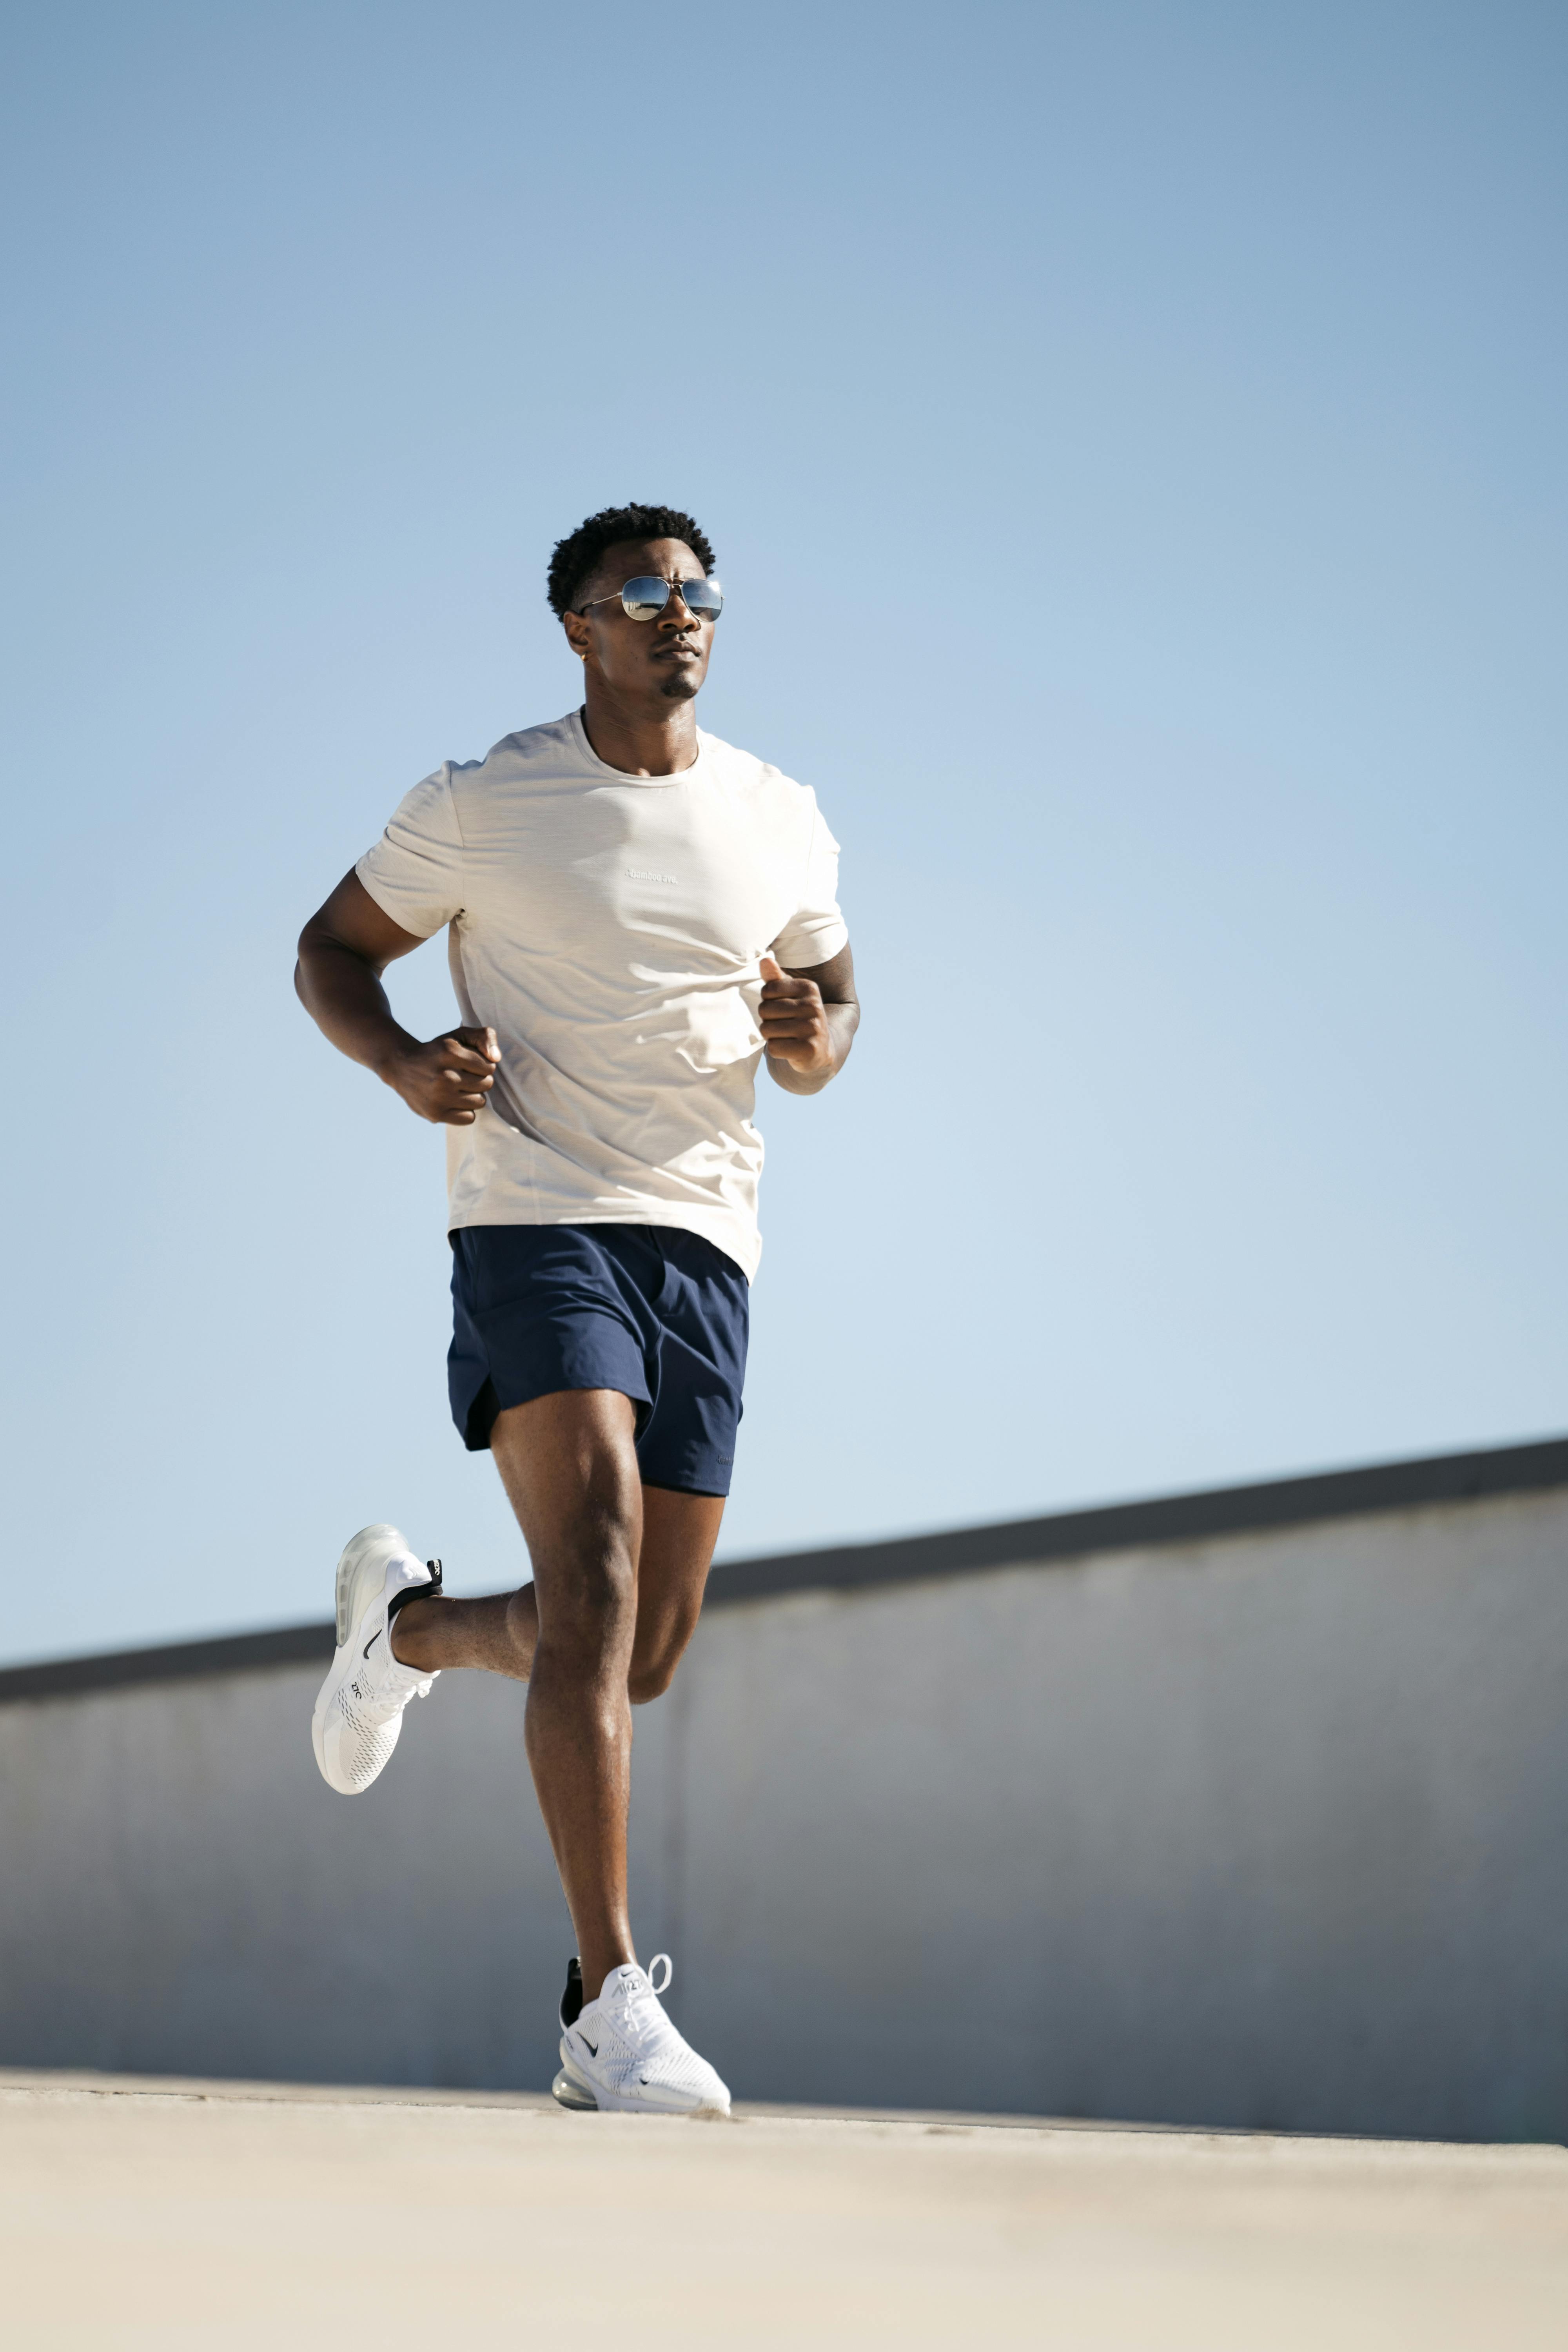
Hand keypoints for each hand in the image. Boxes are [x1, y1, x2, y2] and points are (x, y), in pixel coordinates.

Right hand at [384, 1025, 500, 1124]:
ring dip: (473, 1095)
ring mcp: (439, 1097)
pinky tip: (454, 1101)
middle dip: (480, 1080)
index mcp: (450, 1052)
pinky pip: (469, 1118)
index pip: (489, 1067)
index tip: (471, 1064)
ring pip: (480, 1102)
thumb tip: (496, 1059)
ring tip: (458, 1088)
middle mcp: (444, 1075)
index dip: (483, 1066)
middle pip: (486, 1084)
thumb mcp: (459, 1036)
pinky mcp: (435, 1114)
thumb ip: (484, 1037)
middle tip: (464, 1076)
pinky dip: (465, 1111)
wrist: (401, 1067)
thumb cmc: (438, 1051)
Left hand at [758, 955, 833, 1076]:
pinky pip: (773, 1048)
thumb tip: (765, 960)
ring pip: (766, 1030)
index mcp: (809, 987)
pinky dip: (777, 1051)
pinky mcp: (809, 1049)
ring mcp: (813, 1028)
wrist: (822, 1049)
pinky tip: (790, 1049)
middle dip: (768, 1020)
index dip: (768, 1002)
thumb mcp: (789, 995)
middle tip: (785, 1025)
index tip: (783, 1009)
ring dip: (771, 1036)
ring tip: (787, 1036)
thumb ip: (775, 978)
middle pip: (764, 1010)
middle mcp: (814, 1006)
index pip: (767, 990)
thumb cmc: (798, 1018)